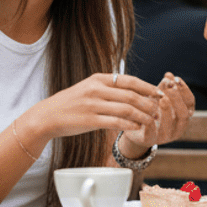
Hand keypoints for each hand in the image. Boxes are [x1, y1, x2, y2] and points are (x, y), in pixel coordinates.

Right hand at [21, 73, 162, 150]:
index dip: (148, 87)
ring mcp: (92, 104)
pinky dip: (130, 125)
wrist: (47, 116)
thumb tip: (136, 90)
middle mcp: (96, 89)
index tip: (160, 93)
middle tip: (158, 110)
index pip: (130, 81)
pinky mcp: (89, 120)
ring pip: (127, 109)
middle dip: (149, 103)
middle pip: (131, 96)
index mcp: (99, 79)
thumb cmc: (72, 103)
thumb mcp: (90, 88)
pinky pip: (116, 122)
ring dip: (143, 116)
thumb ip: (110, 87)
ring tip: (151, 120)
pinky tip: (137, 128)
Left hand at [122, 73, 195, 151]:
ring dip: (168, 110)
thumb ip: (163, 88)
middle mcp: (178, 127)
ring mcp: (166, 136)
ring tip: (162, 98)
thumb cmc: (150, 110)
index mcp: (183, 116)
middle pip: (184, 114)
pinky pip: (152, 131)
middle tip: (169, 86)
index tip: (176, 78)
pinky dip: (151, 120)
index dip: (185, 90)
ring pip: (171, 123)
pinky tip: (147, 111)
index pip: (190, 102)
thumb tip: (169, 75)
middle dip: (177, 99)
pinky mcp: (150, 140)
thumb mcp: (157, 98)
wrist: (134, 129)